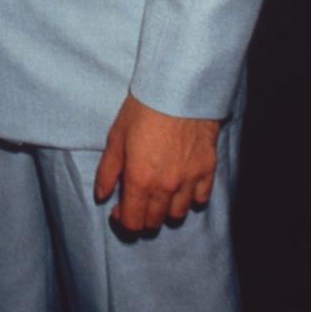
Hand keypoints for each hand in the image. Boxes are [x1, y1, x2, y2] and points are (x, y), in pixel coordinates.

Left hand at [94, 93, 220, 233]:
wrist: (178, 89)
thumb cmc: (143, 109)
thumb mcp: (116, 137)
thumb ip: (108, 171)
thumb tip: (102, 196)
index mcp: (140, 180)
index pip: (133, 222)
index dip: (124, 221)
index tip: (119, 209)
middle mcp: (166, 187)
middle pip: (154, 222)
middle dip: (142, 217)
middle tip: (137, 201)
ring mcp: (189, 180)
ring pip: (178, 214)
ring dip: (166, 210)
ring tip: (159, 193)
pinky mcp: (208, 170)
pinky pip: (201, 199)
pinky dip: (191, 198)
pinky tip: (182, 185)